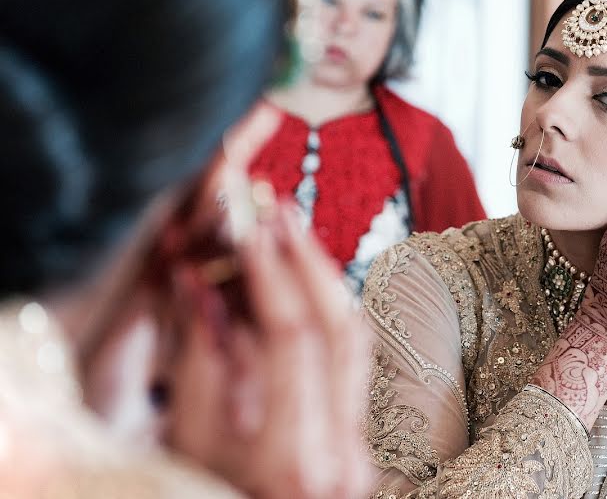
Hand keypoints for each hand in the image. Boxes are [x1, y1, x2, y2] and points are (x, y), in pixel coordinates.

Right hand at [157, 204, 369, 498]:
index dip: (272, 274)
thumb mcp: (184, 452)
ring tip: (293, 234)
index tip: (251, 226)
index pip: (295, 338)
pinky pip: (351, 365)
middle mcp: (341, 456)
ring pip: (356, 343)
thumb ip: (200, 370)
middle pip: (341, 330)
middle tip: (279, 208)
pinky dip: (327, 316)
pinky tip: (302, 287)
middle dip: (309, 259)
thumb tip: (204, 285)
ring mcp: (359, 453)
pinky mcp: (358, 445)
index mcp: (293, 461)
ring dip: (325, 280)